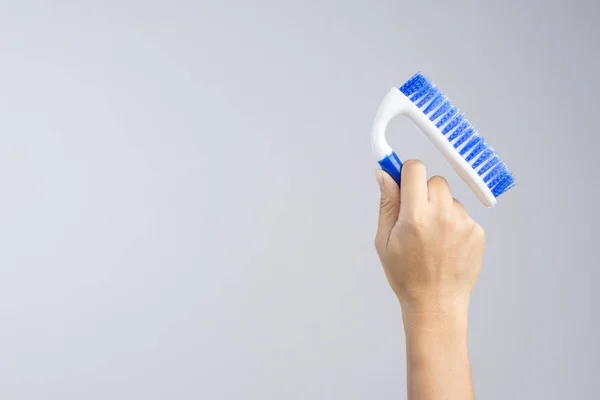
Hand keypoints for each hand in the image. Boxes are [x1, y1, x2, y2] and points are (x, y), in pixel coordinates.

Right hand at [374, 160, 485, 317]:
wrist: (436, 304)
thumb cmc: (405, 275)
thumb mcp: (384, 240)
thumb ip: (387, 203)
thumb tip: (383, 173)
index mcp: (415, 216)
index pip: (415, 169)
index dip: (406, 172)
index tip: (402, 180)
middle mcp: (442, 215)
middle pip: (434, 180)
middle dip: (423, 192)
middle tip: (416, 216)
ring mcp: (464, 223)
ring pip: (450, 198)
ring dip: (440, 208)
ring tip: (432, 237)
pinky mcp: (477, 232)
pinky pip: (463, 215)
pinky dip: (454, 224)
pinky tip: (446, 246)